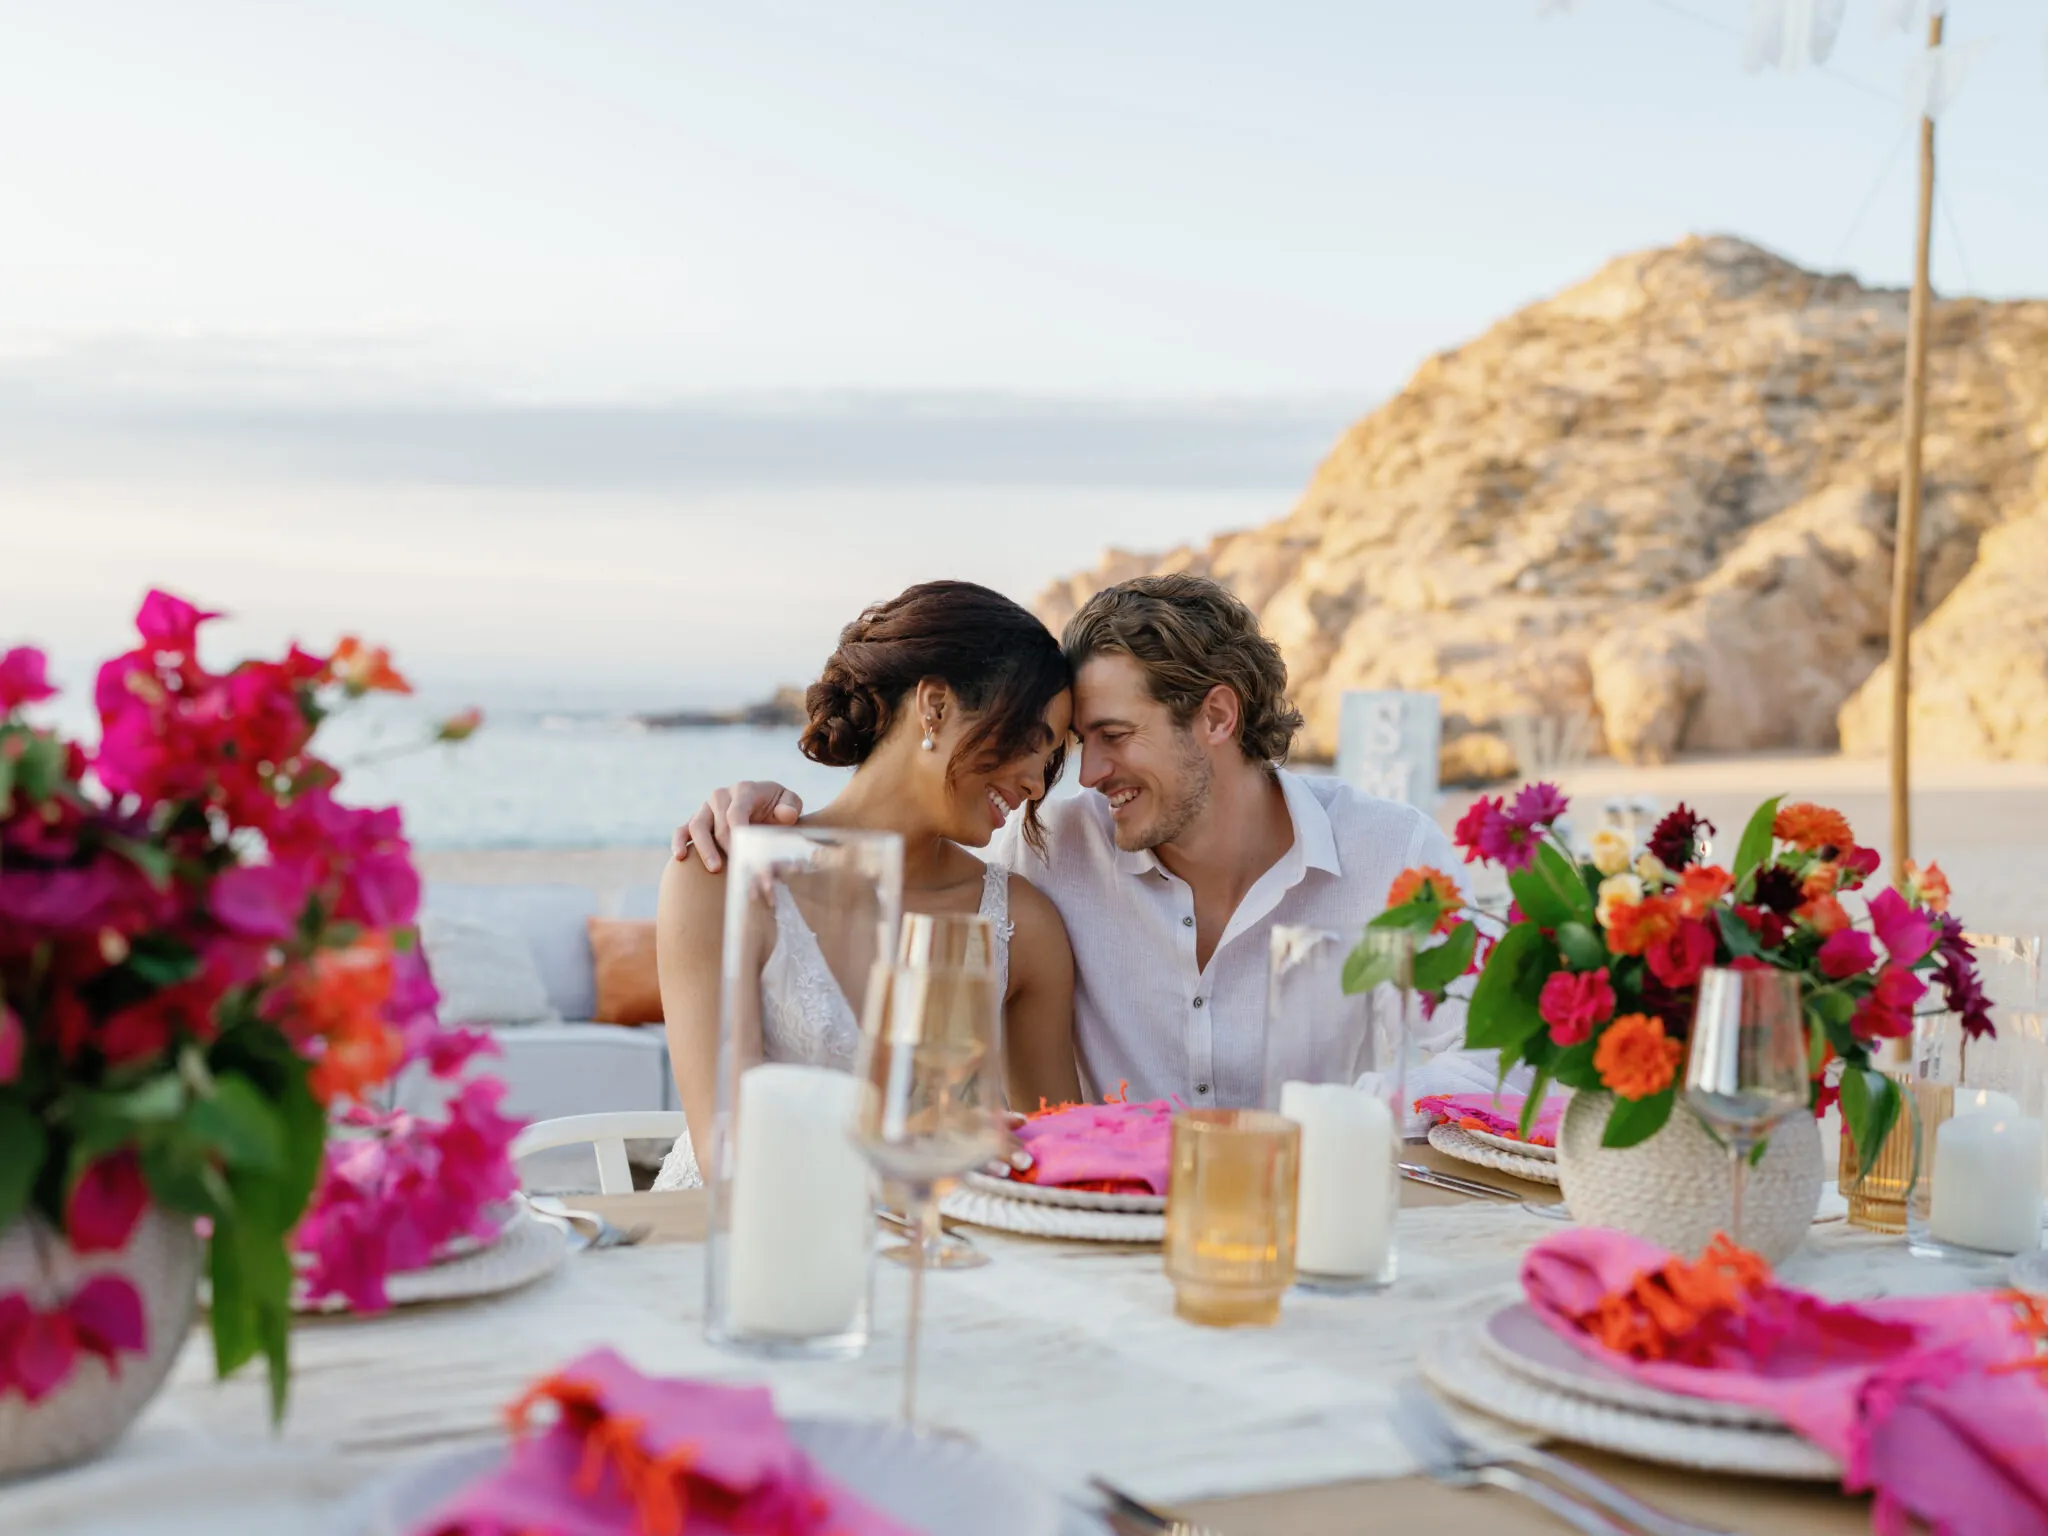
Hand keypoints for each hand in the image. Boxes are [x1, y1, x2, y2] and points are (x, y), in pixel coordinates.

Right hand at [671, 781, 803, 872]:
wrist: (764, 805)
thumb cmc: (777, 806)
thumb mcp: (790, 802)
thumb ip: (790, 806)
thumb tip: (785, 814)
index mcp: (744, 790)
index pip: (736, 813)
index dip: (740, 835)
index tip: (748, 854)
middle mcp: (721, 796)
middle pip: (719, 825)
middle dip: (730, 850)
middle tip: (742, 872)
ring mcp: (706, 808)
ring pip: (697, 827)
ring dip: (705, 849)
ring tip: (715, 868)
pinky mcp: (695, 820)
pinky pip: (682, 830)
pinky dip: (678, 842)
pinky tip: (680, 857)